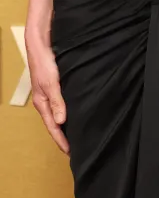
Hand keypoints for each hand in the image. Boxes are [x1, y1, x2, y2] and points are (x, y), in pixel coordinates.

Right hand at [26, 30, 68, 153]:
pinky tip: (76, 114)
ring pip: (59, 114)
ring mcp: (50, 95)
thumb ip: (57, 102)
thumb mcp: (52, 83)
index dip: (61, 140)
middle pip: (55, 124)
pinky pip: (62, 105)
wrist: (41, 45)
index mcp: (42, 103)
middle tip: (76, 149)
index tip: (71, 153)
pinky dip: (68, 113)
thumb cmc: (44, 63)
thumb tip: (62, 122)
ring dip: (66, 125)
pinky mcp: (55, 87)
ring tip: (77, 135)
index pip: (53, 127)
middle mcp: (45, 101)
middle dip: (64, 137)